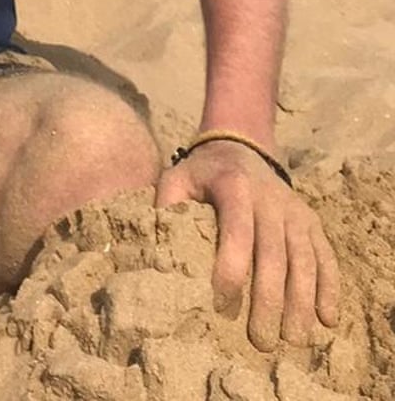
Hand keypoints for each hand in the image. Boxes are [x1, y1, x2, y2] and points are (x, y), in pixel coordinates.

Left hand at [157, 141, 338, 349]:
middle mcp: (270, 199)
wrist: (240, 147)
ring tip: (292, 340)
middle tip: (260, 340)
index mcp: (234, 187)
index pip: (237, 232)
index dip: (232, 267)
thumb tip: (157, 247)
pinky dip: (329, 288)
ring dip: (301, 302)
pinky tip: (326, 319)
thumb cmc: (203, 173)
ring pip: (304, 260)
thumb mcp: (177, 177)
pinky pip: (326, 257)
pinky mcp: (312, 222)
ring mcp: (295, 211)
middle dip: (268, 300)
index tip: (222, 302)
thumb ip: (167, 205)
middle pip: (274, 255)